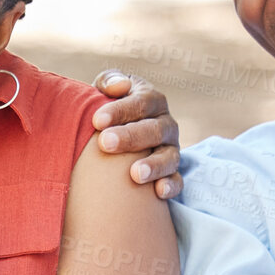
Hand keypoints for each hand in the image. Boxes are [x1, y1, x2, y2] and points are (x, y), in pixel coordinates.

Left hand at [91, 70, 180, 199]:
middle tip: (105, 143)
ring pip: (169, 157)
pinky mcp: (172, 173)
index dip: (121, 110)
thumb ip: (109, 81)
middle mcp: (166, 124)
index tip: (97, 120)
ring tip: (134, 174)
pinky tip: (158, 192)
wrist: (115, 136)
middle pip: (154, 129)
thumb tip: (118, 86)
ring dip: (153, 165)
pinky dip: (170, 186)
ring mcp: (171, 150)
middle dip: (130, 137)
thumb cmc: (108, 111)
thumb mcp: (106, 91)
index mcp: (152, 101)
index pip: (142, 102)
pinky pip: (177, 180)